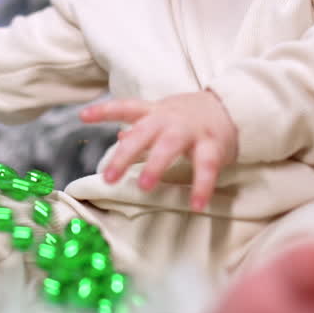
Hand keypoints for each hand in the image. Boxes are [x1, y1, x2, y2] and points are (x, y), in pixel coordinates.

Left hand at [80, 91, 237, 211]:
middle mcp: (170, 119)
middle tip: (108, 177)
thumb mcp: (164, 116)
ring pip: (170, 146)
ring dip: (156, 165)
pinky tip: (196, 205)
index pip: (126, 107)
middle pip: (143, 134)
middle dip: (125, 155)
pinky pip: (206, 167)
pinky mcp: (213, 145)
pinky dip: (201, 186)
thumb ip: (142, 126)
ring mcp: (192, 131)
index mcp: (156, 112)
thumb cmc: (190, 116)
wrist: (231, 107)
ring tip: (145, 187)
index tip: (82, 116)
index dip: (104, 111)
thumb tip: (118, 136)